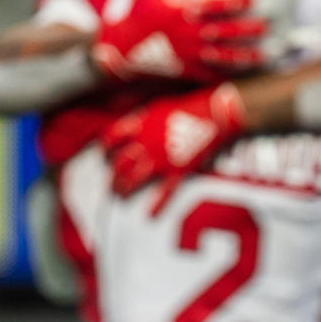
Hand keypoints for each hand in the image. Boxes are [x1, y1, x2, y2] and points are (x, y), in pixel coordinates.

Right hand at [92, 0, 268, 82]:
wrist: (122, 48)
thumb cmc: (137, 13)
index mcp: (180, 10)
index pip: (214, 4)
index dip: (235, 0)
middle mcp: (188, 32)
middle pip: (224, 30)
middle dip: (247, 27)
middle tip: (266, 24)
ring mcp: (189, 53)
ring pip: (224, 55)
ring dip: (246, 54)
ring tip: (266, 52)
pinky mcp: (188, 69)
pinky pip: (213, 72)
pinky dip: (231, 72)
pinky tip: (248, 71)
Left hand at [102, 82, 246, 214]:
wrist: (215, 115)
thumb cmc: (190, 107)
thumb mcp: (160, 107)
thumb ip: (144, 119)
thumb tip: (133, 128)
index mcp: (141, 125)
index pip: (113, 138)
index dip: (106, 148)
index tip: (105, 155)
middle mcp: (146, 143)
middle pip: (120, 163)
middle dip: (113, 175)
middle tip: (111, 184)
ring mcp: (161, 159)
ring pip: (134, 178)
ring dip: (124, 188)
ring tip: (121, 196)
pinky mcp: (179, 171)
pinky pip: (165, 192)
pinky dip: (157, 205)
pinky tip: (150, 215)